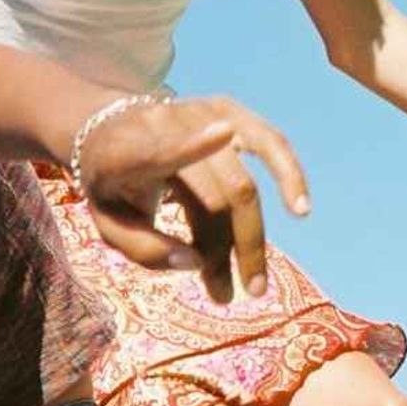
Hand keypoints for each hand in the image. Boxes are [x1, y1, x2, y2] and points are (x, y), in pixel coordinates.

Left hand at [77, 96, 310, 304]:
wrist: (108, 130)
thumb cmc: (109, 184)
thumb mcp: (106, 221)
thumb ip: (142, 247)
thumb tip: (195, 264)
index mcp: (127, 152)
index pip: (157, 149)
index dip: (188, 145)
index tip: (223, 135)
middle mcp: (167, 125)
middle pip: (216, 193)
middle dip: (226, 249)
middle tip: (228, 296)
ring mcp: (200, 113)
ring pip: (244, 181)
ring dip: (252, 236)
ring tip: (255, 282)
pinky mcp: (227, 109)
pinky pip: (269, 143)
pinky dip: (288, 174)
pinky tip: (300, 208)